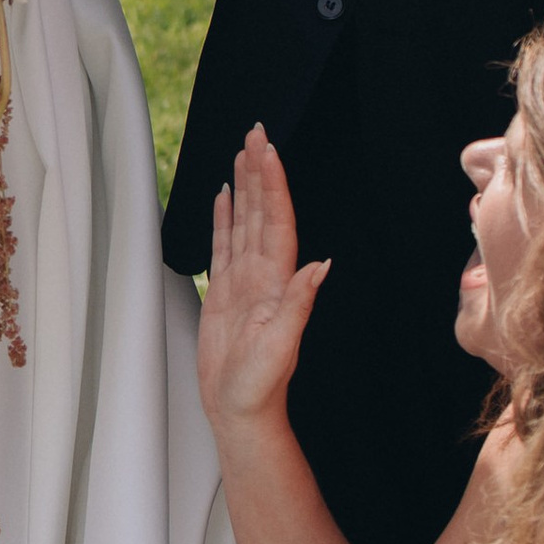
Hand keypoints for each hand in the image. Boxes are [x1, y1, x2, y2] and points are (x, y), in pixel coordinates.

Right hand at [196, 127, 327, 440]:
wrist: (239, 410)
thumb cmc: (260, 385)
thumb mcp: (282, 345)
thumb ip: (298, 304)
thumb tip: (321, 265)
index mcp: (276, 281)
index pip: (276, 221)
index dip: (273, 185)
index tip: (267, 151)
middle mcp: (263, 274)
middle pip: (261, 211)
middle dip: (259, 171)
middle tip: (254, 132)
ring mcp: (243, 281)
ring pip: (244, 221)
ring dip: (245, 187)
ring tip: (241, 153)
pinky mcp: (224, 293)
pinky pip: (223, 245)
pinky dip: (224, 218)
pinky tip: (223, 197)